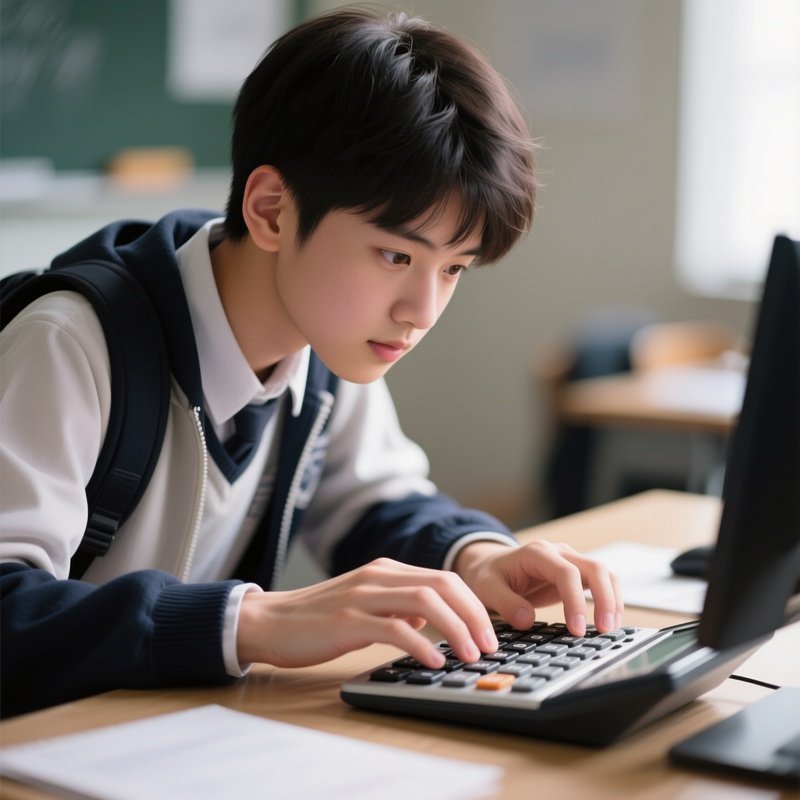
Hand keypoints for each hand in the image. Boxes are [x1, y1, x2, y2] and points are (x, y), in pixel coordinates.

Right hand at [236, 557, 498, 669]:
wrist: (269, 621)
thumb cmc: (317, 618)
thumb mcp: (365, 606)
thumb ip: (397, 609)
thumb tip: (428, 624)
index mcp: (386, 570)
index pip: (444, 579)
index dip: (473, 605)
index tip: (489, 633)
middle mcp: (379, 576)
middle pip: (442, 585)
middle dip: (474, 615)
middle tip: (489, 646)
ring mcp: (363, 594)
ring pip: (425, 602)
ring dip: (456, 629)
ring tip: (469, 655)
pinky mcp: (347, 619)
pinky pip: (393, 628)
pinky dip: (420, 644)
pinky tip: (433, 661)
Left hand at [452, 540, 623, 636]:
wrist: (489, 565)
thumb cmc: (488, 575)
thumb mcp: (486, 588)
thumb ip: (505, 602)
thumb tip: (527, 620)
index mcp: (536, 553)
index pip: (566, 572)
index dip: (575, 601)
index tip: (576, 629)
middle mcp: (558, 553)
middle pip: (595, 568)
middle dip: (605, 598)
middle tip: (604, 630)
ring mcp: (570, 561)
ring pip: (604, 573)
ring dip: (613, 599)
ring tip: (610, 629)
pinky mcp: (576, 575)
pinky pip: (601, 583)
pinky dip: (610, 600)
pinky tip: (608, 622)